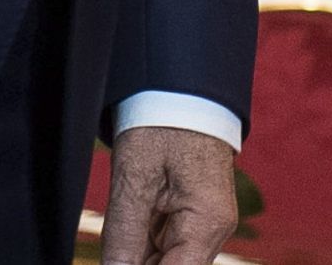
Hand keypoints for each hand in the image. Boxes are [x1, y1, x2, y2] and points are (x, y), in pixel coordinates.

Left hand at [102, 126, 237, 264]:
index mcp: (207, 223)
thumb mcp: (135, 178)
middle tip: (119, 230)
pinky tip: (132, 215)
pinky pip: (165, 245)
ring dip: (136, 254)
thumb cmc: (164, 120)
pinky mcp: (195, 215)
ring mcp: (206, 223)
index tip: (117, 258)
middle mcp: (214, 229)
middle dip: (135, 261)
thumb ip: (123, 239)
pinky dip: (142, 241)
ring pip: (163, 261)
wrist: (185, 83)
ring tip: (128, 210)